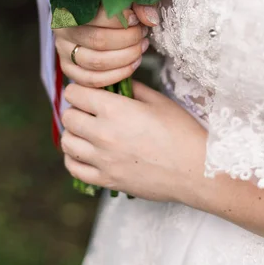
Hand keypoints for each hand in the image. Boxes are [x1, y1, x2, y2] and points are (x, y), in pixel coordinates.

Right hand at [53, 4, 160, 88]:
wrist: (92, 21)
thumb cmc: (109, 7)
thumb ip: (137, 4)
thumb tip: (149, 19)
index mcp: (71, 7)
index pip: (97, 16)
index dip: (121, 20)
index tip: (136, 20)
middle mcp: (62, 31)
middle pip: (98, 41)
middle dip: (127, 40)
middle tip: (142, 35)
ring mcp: (63, 52)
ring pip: (96, 62)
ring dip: (125, 58)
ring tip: (140, 49)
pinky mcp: (69, 69)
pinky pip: (92, 79)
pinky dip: (116, 75)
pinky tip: (132, 65)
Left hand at [61, 81, 206, 202]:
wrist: (196, 170)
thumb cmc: (181, 131)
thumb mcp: (158, 100)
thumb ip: (131, 89)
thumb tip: (115, 83)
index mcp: (114, 109)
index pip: (75, 93)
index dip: (80, 89)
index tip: (88, 92)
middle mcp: (103, 134)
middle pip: (68, 117)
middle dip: (76, 110)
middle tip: (89, 111)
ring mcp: (102, 160)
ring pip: (67, 142)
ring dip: (74, 134)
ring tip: (87, 132)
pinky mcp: (107, 181)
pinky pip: (74, 169)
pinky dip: (74, 159)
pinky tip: (84, 153)